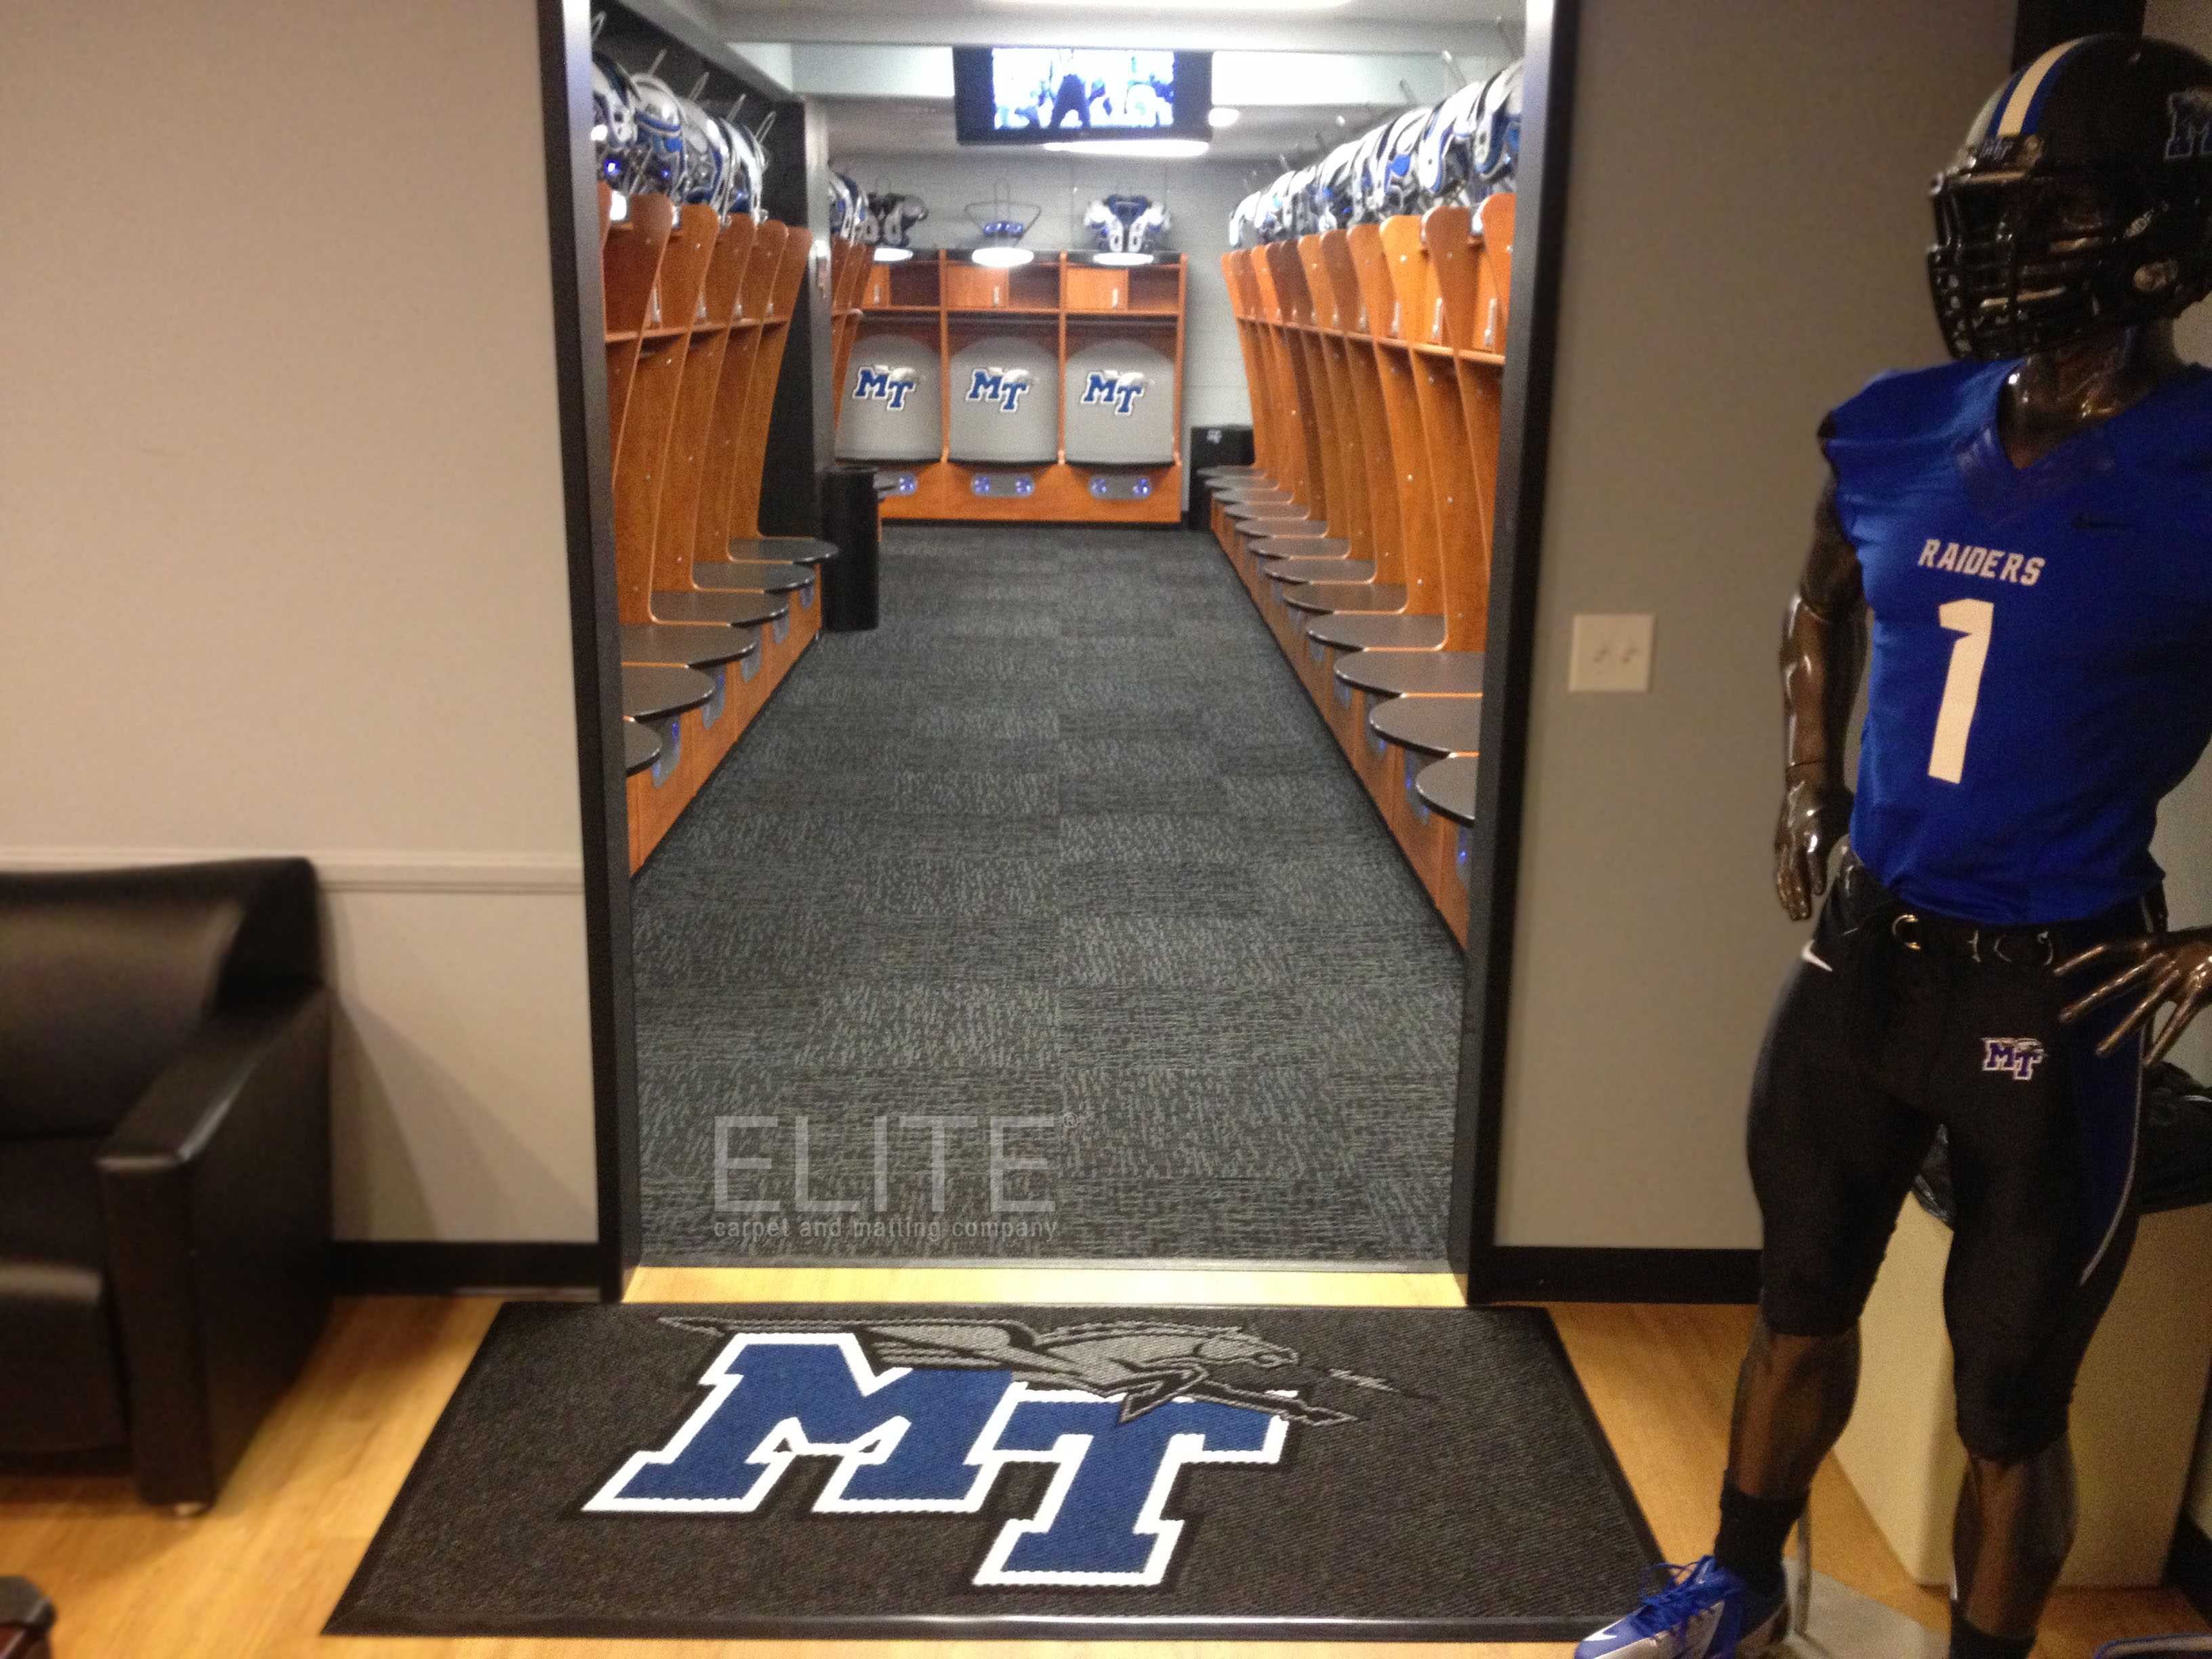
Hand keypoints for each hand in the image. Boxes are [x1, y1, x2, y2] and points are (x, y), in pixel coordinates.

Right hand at [1774, 776, 1852, 921]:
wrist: (1807, 780)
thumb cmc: (1836, 800)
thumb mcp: (1850, 816)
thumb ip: (1857, 838)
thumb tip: (1875, 859)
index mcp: (1815, 829)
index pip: (1813, 856)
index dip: (1815, 874)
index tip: (1819, 892)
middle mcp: (1796, 838)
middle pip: (1794, 870)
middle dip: (1798, 894)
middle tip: (1804, 915)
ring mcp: (1785, 842)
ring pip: (1784, 873)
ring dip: (1789, 895)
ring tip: (1796, 915)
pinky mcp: (1780, 844)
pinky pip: (1780, 869)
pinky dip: (1783, 886)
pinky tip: (1787, 902)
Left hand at [2057, 926, 2211, 1061]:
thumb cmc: (2204, 945)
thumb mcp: (2172, 946)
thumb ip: (2151, 963)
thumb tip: (2135, 977)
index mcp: (2149, 945)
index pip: (2107, 950)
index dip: (2081, 960)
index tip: (2055, 973)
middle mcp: (2157, 962)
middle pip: (2116, 984)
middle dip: (2089, 1002)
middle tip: (2061, 1018)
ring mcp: (2177, 979)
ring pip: (2143, 1010)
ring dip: (2120, 1033)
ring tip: (2099, 1053)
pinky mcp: (2198, 995)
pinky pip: (2178, 1023)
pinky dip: (2164, 1043)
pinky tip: (2149, 1063)